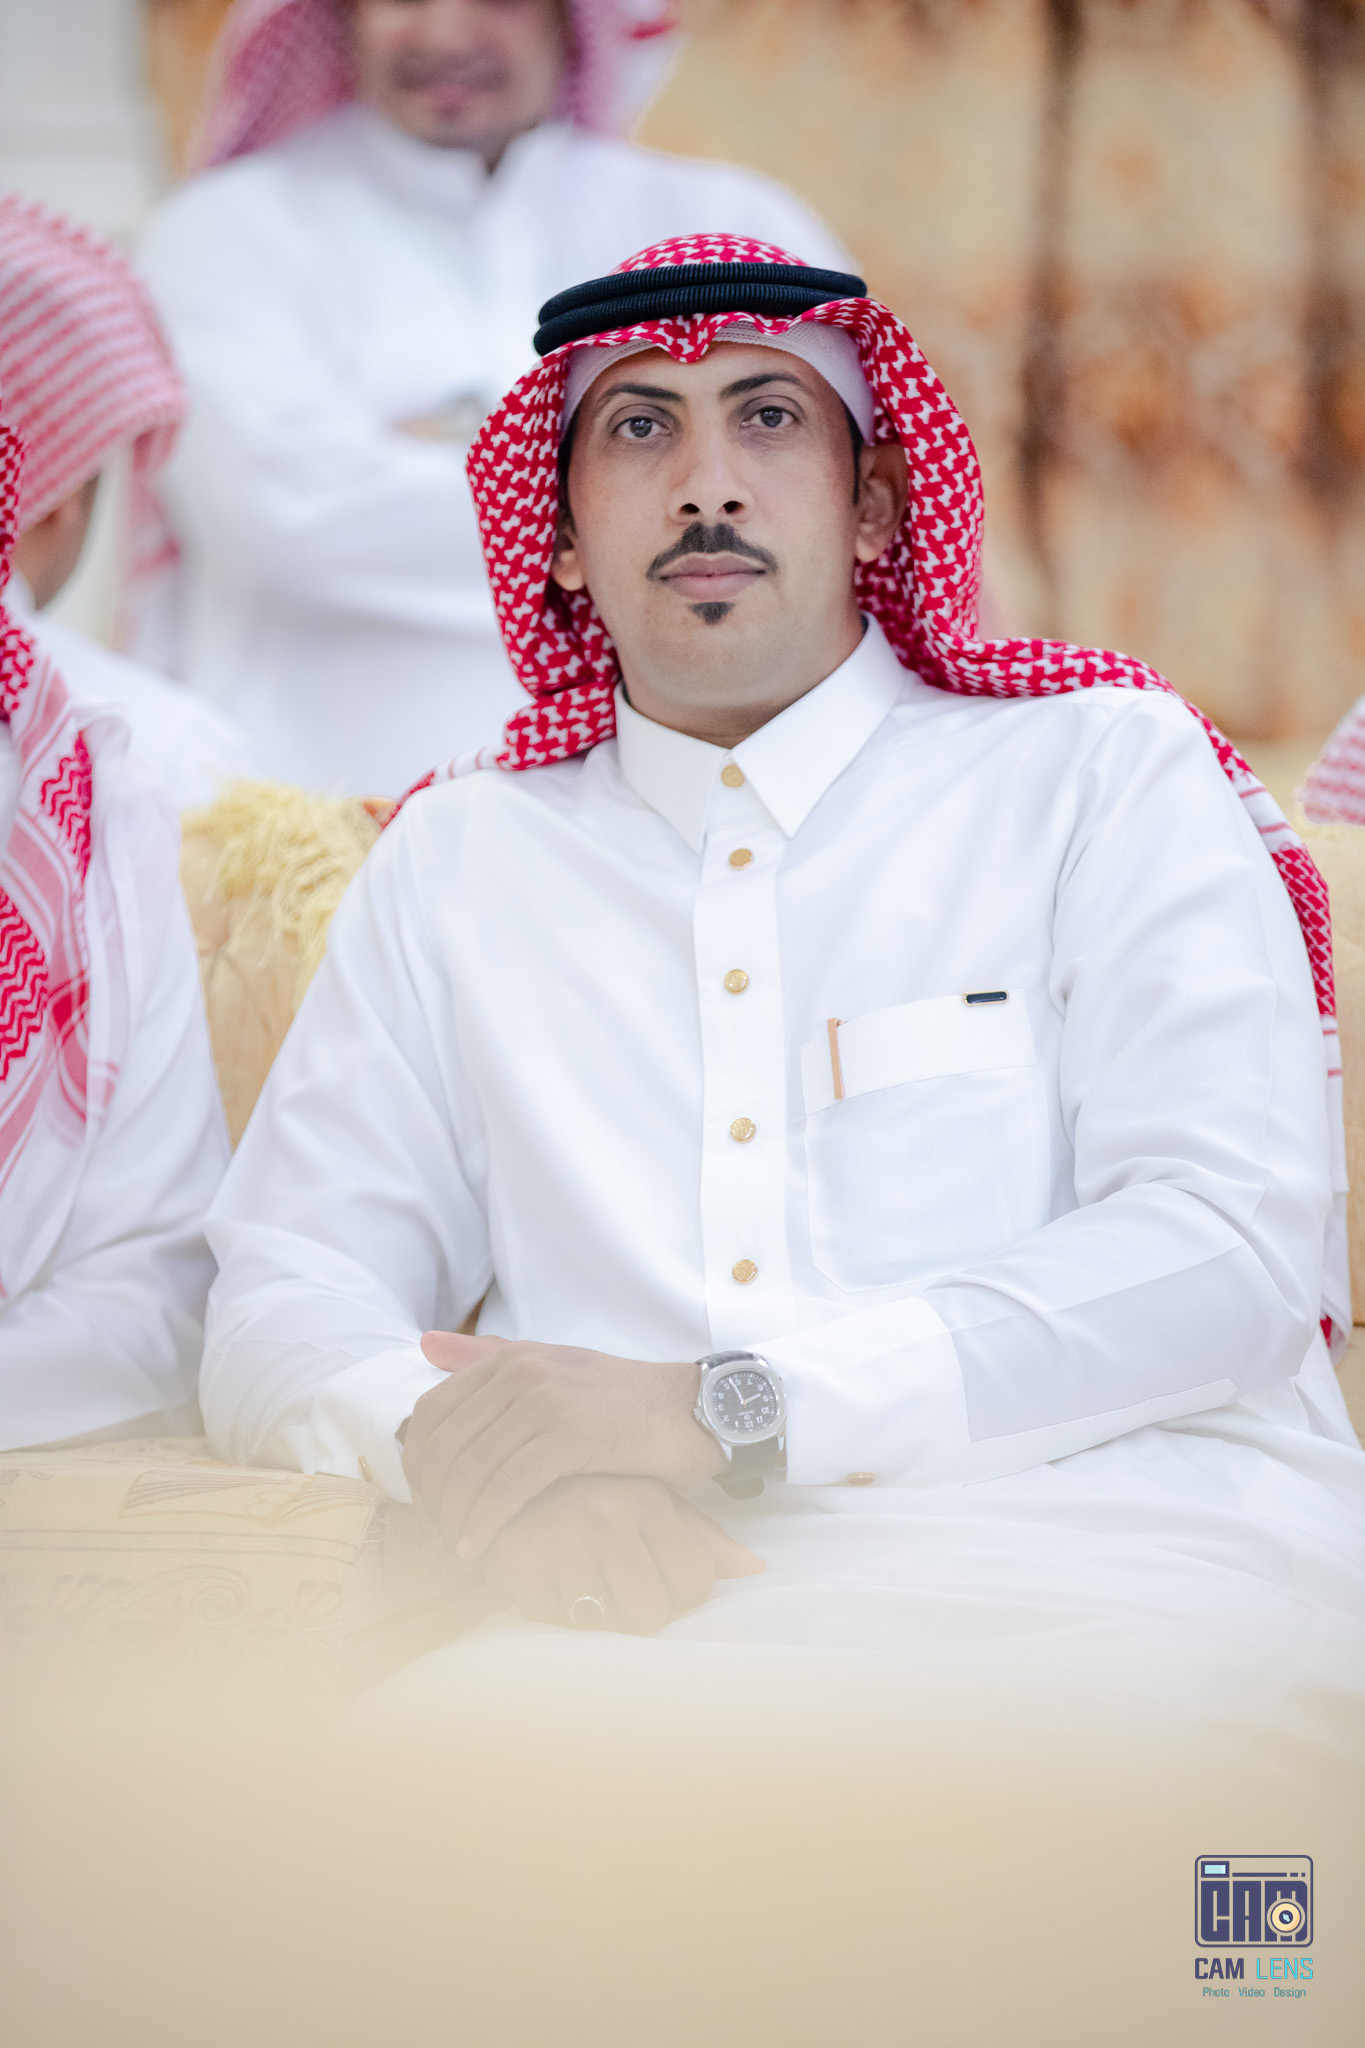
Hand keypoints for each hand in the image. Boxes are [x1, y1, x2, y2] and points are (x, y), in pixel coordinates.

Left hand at [403, 1332, 726, 1559]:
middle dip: (433, 1497)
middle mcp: (522, 1370)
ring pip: (473, 1467)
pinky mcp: (572, 1433)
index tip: (425, 1502)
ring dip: (457, 1516)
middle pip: (445, 1443)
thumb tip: (426, 1345)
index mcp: (510, 1357)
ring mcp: (547, 1399)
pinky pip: (509, 1485)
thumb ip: (489, 1357)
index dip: (417, 1464)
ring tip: (459, 1546)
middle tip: (438, 1533)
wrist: (695, 1409)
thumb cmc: (622, 1402)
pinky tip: (484, 1545)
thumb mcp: (554, 1370)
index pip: (432, 1412)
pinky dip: (489, 1520)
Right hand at [478, 1474, 763, 1634]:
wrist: (504, 1463)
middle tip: (616, 1585)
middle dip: (638, 1610)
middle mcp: (607, 1517)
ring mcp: (560, 1542)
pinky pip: (555, 1622)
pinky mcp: (518, 1564)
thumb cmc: (592, 1487)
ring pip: (605, 1625)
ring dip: (596, 1616)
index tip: (657, 1577)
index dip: (680, 1593)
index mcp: (645, 1498)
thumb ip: (700, 1536)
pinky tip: (551, 1582)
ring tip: (584, 1582)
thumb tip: (755, 1569)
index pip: (694, 1581)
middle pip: (652, 1612)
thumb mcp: (650, 1497)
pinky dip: (555, 1612)